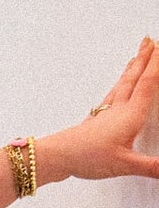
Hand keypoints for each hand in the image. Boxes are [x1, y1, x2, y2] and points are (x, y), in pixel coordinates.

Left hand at [50, 37, 158, 182]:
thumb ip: (151, 167)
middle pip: (134, 77)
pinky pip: (112, 94)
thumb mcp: (125, 164)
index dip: (157, 65)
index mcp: (130, 115)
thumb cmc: (87, 157)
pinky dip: (119, 84)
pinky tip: (117, 88)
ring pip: (122, 84)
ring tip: (136, 56)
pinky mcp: (96, 119)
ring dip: (132, 68)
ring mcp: (106, 113)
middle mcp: (119, 109)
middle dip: (144, 58)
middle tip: (150, 40)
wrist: (58, 157)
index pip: (148, 83)